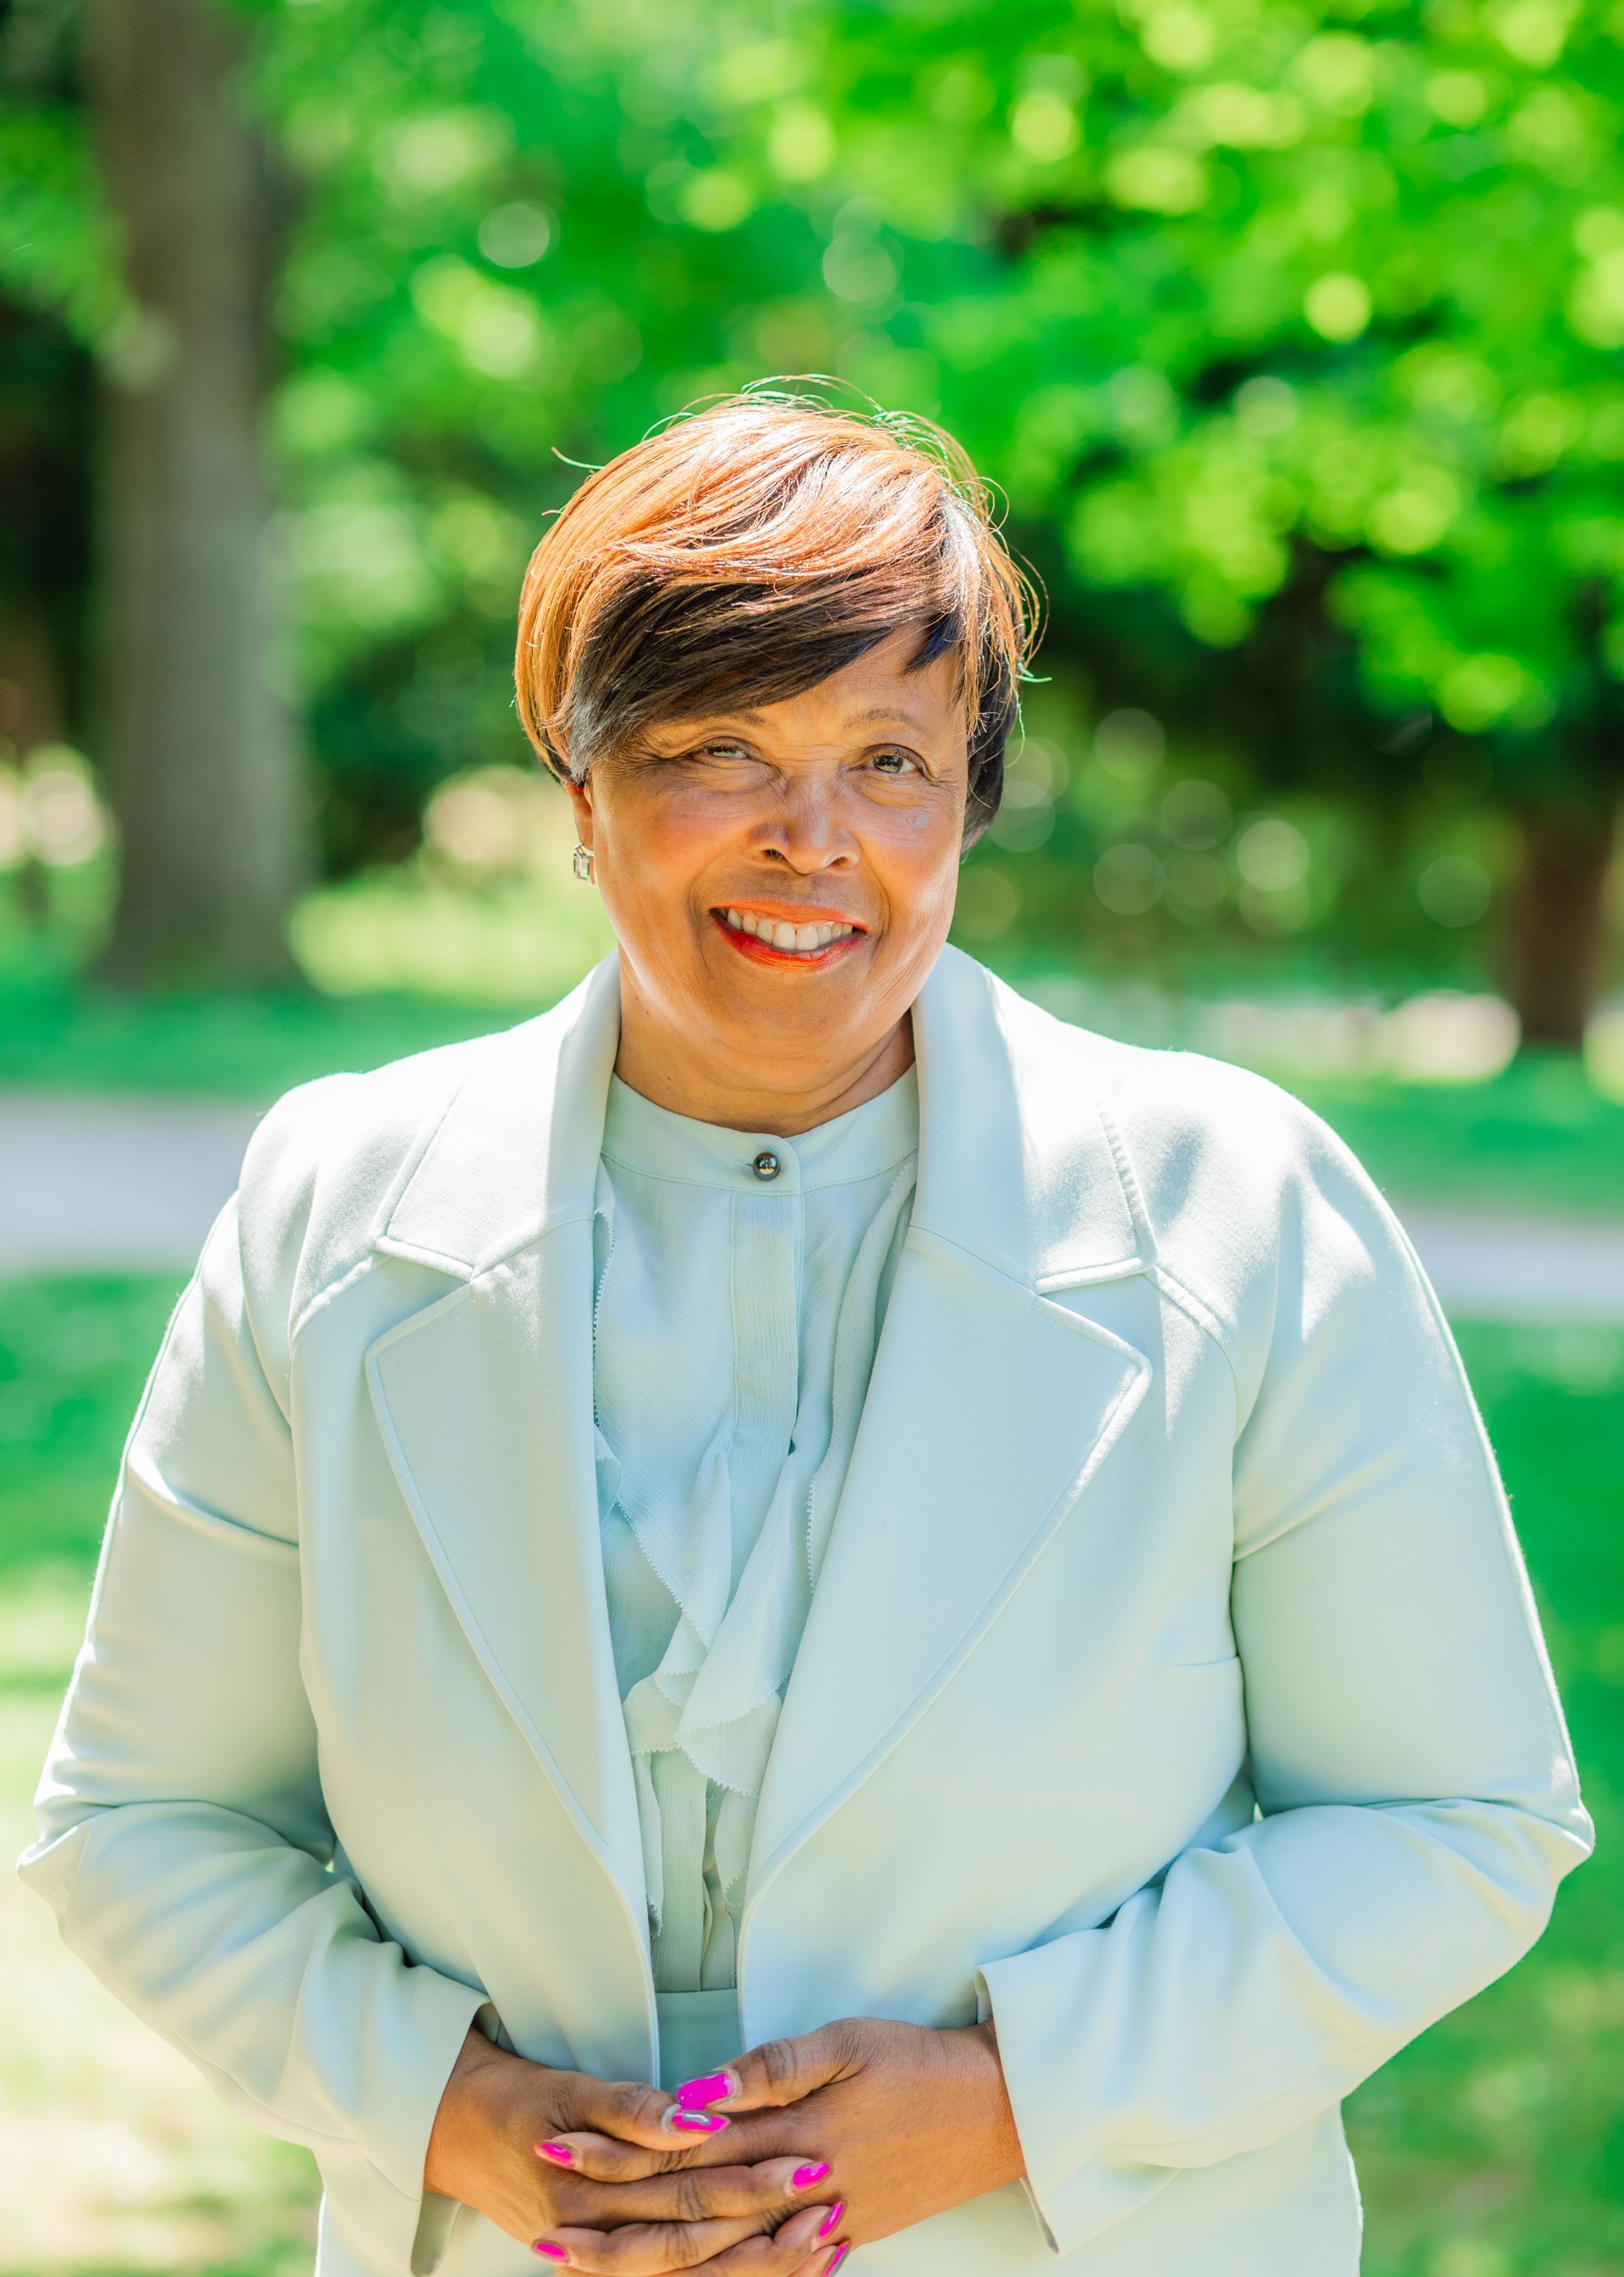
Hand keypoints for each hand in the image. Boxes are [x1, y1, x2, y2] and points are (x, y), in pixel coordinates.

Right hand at [424, 2024, 838, 2268]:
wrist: (457, 2135)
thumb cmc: (519, 2105)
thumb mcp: (568, 2094)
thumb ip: (630, 2109)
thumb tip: (695, 2115)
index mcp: (591, 2199)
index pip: (686, 2196)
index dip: (748, 2184)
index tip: (804, 2163)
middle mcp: (599, 2241)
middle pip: (698, 2246)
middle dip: (767, 2228)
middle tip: (827, 2200)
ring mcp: (603, 2260)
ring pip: (692, 2275)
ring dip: (759, 2263)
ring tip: (822, 2241)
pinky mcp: (610, 2263)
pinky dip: (728, 2275)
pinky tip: (780, 2265)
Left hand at [542, 2018, 1025, 2264]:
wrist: (994, 2115)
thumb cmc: (918, 2063)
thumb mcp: (848, 2041)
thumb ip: (772, 2069)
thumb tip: (699, 2091)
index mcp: (792, 2131)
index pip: (686, 2147)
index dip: (618, 2151)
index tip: (558, 2148)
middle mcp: (797, 2190)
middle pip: (690, 2210)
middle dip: (613, 2218)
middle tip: (545, 2223)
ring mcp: (820, 2226)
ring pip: (721, 2256)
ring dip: (651, 2262)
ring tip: (590, 2265)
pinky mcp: (842, 2242)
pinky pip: (767, 2275)